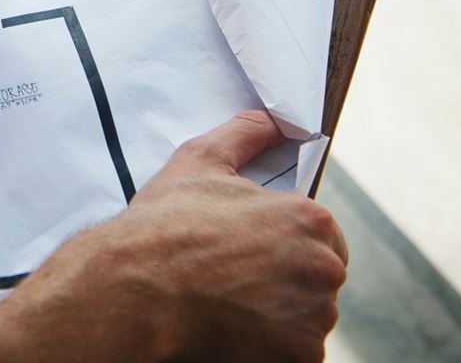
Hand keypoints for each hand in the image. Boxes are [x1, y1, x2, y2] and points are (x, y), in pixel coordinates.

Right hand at [0, 111, 347, 362]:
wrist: (136, 291)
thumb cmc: (166, 226)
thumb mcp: (199, 162)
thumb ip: (243, 135)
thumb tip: (268, 120)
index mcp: (311, 220)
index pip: (324, 235)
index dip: (285, 242)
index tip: (252, 250)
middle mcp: (324, 270)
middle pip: (319, 278)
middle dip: (286, 279)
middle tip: (236, 278)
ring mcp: (313, 320)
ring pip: (307, 317)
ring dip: (280, 314)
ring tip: (230, 303)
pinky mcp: (297, 358)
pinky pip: (295, 353)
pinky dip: (271, 346)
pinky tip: (233, 328)